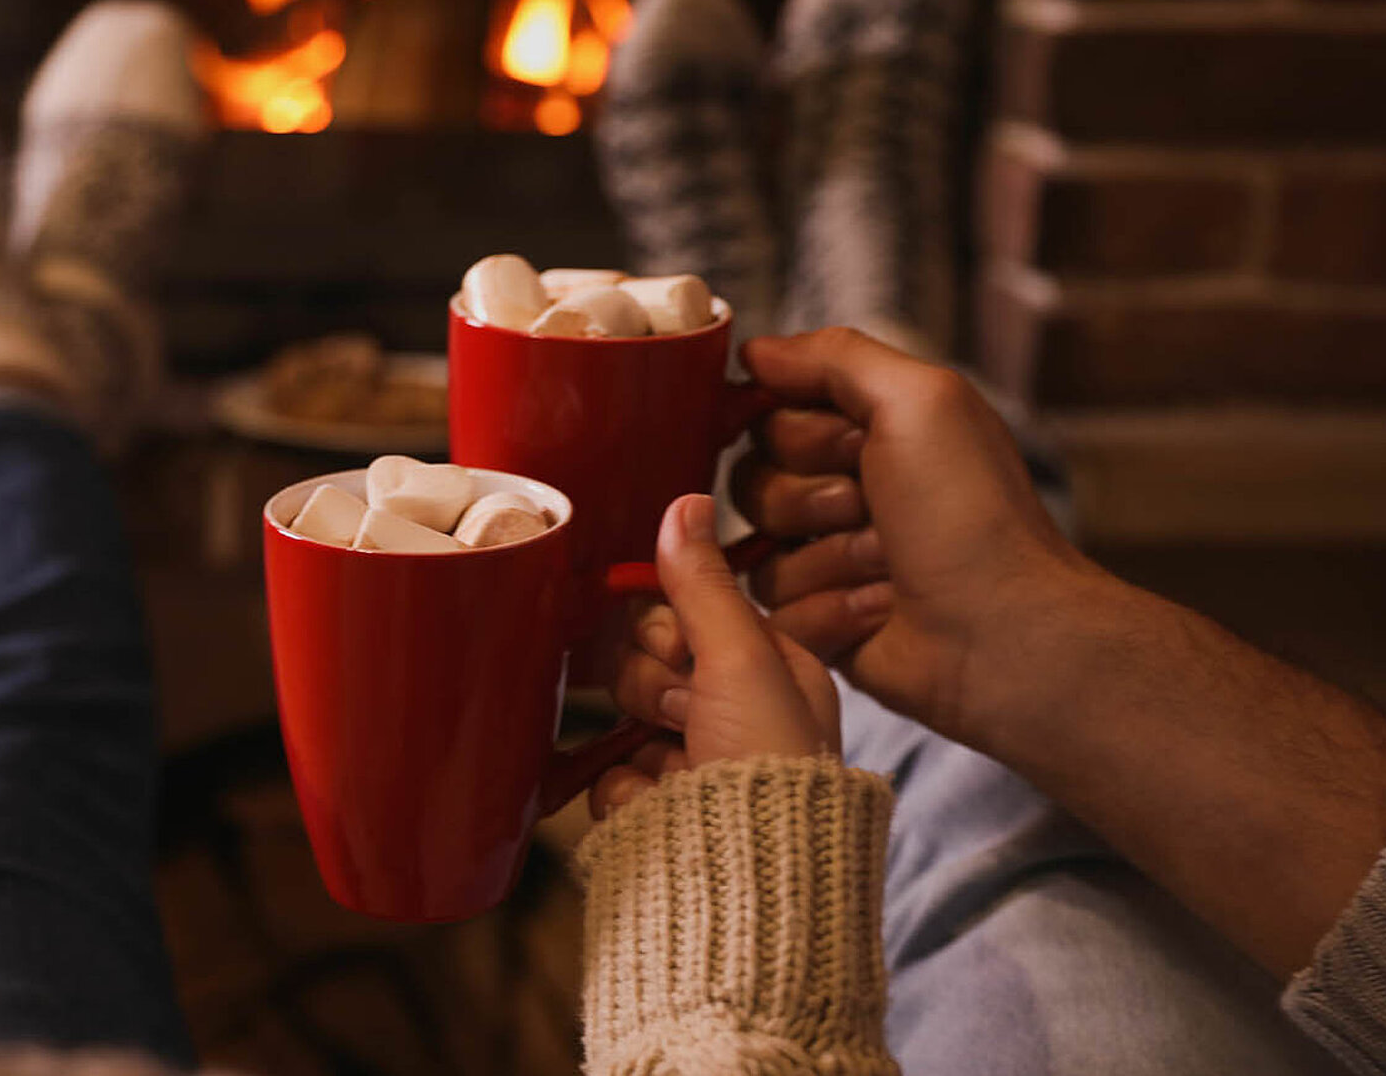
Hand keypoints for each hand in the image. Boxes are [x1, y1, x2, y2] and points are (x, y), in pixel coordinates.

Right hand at [589, 494, 840, 819]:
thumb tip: (688, 500)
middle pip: (655, 655)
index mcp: (776, 674)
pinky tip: (654, 805)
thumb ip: (703, 584)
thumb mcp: (741, 659)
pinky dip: (624, 788)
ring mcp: (693, 764)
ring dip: (640, 731)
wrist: (743, 885)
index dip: (675, 623)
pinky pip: (610, 772)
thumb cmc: (765, 769)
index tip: (681, 645)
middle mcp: (738, 716)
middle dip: (655, 679)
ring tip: (671, 764)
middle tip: (682, 708)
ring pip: (627, 709)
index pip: (699, 611)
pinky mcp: (654, 811)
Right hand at [733, 328, 1112, 745]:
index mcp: (868, 430)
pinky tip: (881, 611)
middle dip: (811, 496)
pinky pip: (773, 610)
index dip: (791, 428)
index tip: (843, 442)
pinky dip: (828, 610)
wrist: (1003, 630)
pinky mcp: (819, 622)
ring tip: (888, 566)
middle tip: (873, 506)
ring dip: (827, 557)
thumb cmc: (972, 513)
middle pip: (751, 479)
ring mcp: (828, 559)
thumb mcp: (918, 399)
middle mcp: (843, 490)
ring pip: (756, 548)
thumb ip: (833, 357)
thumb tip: (755, 349)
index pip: (769, 413)